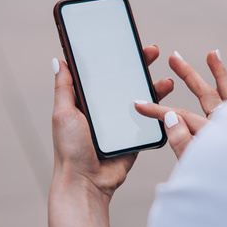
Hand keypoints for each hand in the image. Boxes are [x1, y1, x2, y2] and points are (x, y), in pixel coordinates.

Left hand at [51, 45, 173, 198]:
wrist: (86, 183)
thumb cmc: (69, 150)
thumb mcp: (63, 113)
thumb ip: (64, 88)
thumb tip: (58, 60)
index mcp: (87, 102)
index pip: (103, 73)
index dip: (116, 57)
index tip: (127, 43)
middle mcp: (105, 110)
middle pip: (126, 81)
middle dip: (140, 66)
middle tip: (153, 51)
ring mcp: (121, 123)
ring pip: (142, 98)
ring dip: (155, 86)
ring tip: (167, 79)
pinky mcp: (134, 137)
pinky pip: (150, 120)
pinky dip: (160, 109)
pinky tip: (168, 99)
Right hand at [135, 49, 226, 158]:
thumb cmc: (222, 191)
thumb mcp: (196, 169)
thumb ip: (183, 143)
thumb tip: (170, 117)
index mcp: (216, 138)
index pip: (181, 117)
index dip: (158, 111)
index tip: (139, 105)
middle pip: (207, 96)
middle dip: (189, 75)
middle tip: (173, 56)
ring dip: (217, 74)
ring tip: (212, 54)